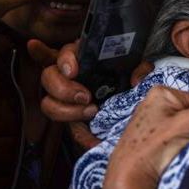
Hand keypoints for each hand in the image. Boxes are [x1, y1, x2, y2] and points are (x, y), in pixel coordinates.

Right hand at [36, 39, 153, 120]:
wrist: (134, 107)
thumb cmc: (130, 81)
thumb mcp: (137, 71)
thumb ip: (139, 69)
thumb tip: (136, 80)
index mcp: (84, 59)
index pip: (66, 53)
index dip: (65, 60)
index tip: (72, 71)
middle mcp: (70, 77)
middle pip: (49, 76)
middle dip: (63, 89)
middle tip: (85, 97)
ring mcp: (66, 97)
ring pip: (48, 102)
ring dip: (65, 110)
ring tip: (91, 111)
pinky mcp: (71, 116)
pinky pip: (61, 121)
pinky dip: (71, 127)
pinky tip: (86, 135)